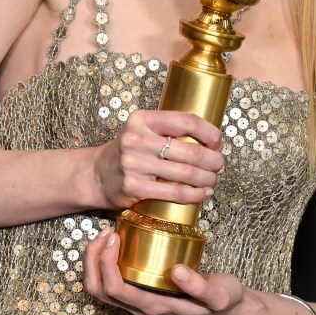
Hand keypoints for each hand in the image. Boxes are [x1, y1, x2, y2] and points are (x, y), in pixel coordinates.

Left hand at [81, 227, 250, 314]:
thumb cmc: (224, 300)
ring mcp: (138, 302)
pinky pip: (111, 280)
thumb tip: (176, 272)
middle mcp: (140, 308)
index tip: (114, 236)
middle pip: (98, 289)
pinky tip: (117, 242)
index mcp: (154, 307)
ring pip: (100, 287)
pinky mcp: (142, 292)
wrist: (229, 309)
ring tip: (107, 234)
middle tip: (105, 231)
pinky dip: (104, 262)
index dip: (105, 263)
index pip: (114, 289)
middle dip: (92, 259)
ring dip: (95, 261)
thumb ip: (200, 287)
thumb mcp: (220, 295)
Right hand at [90, 109, 223, 210]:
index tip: (218, 143)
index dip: (210, 133)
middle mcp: (137, 139)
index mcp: (143, 119)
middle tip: (219, 165)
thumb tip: (212, 139)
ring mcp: (134, 164)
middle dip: (213, 160)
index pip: (187, 121)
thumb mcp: (144, 130)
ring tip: (213, 180)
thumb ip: (170, 129)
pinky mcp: (134, 187)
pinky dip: (194, 195)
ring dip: (207, 179)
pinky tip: (203, 193)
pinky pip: (174, 192)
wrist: (97, 175)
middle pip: (190, 151)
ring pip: (185, 173)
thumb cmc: (129, 152)